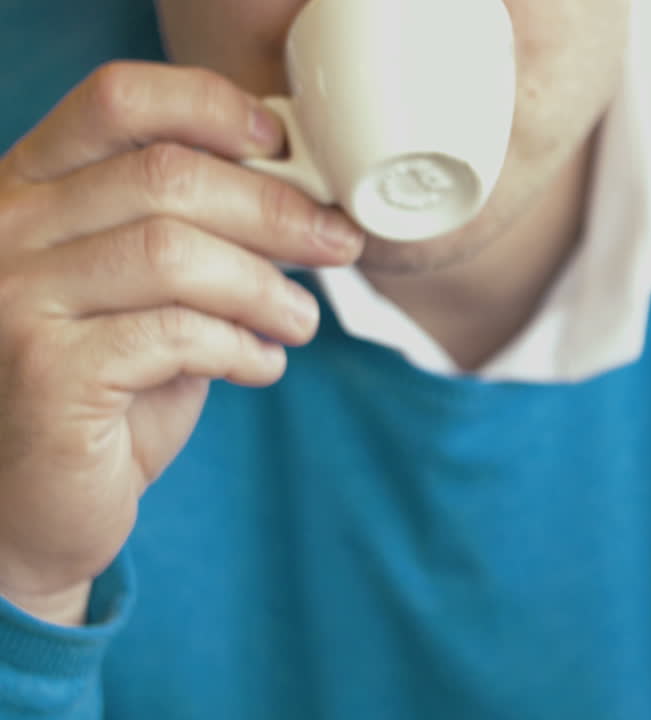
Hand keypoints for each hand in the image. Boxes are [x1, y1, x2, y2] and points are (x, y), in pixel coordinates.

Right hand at [0, 62, 364, 624]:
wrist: (35, 502)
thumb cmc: (107, 387)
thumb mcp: (147, 292)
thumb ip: (196, 235)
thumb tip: (306, 200)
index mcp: (31, 188)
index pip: (117, 101)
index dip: (211, 107)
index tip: (283, 145)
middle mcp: (5, 230)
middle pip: (165, 176)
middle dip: (275, 209)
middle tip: (337, 244)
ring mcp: (12, 298)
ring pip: (172, 253)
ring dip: (264, 287)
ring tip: (298, 322)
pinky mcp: (44, 371)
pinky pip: (173, 334)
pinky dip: (240, 347)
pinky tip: (260, 367)